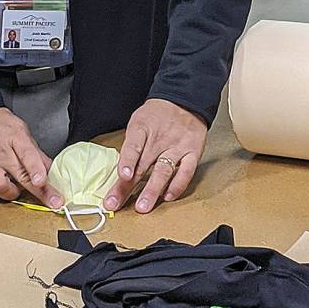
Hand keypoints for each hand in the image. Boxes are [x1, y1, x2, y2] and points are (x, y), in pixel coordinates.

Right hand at [0, 107, 62, 207]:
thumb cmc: (1, 127)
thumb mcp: (22, 132)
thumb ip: (36, 154)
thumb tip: (52, 172)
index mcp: (16, 138)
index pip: (28, 155)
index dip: (36, 170)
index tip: (43, 182)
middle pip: (20, 175)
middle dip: (39, 192)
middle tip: (53, 202)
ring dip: (11, 194)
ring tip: (13, 189)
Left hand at [103, 99, 206, 213]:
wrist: (184, 100)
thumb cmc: (156, 116)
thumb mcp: (138, 123)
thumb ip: (131, 147)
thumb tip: (120, 175)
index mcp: (142, 128)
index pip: (134, 145)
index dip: (127, 161)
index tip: (123, 175)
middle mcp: (160, 138)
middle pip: (142, 165)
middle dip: (127, 187)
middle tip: (116, 203)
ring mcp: (177, 146)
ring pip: (163, 171)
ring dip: (152, 190)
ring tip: (143, 207)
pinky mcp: (192, 152)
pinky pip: (186, 172)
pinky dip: (177, 185)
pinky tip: (168, 196)